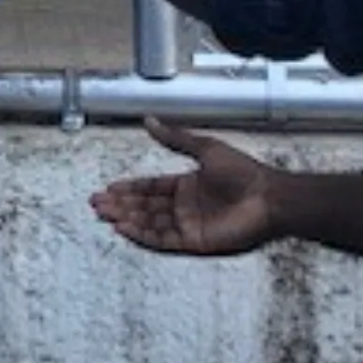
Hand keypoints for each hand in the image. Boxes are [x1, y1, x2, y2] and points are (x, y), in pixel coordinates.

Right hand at [90, 118, 283, 257]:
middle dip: (120, 204)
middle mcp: (184, 206)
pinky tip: (124, 227)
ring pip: (149, 223)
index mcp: (186, 185)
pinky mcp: (193, 241)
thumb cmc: (242, 172)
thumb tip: (149, 120)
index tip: (109, 188)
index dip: (130, 188)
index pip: (151, 188)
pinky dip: (142, 235)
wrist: (266, 197)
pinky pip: (162, 240)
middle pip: (145, 206)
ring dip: (126, 218)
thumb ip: (175, 138)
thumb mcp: (205, 148)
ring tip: (104, 214)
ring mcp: (188, 225)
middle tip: (96, 203)